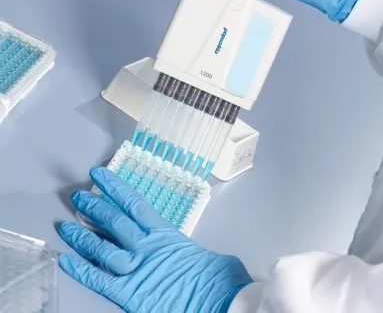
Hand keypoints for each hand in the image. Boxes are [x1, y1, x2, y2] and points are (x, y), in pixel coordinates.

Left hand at [57, 167, 251, 312]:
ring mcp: (137, 270)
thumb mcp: (209, 254)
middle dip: (94, 207)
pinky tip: (66, 260)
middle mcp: (148, 248)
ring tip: (66, 225)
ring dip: (82, 236)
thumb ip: (189, 251)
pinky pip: (100, 280)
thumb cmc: (218, 280)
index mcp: (167, 235)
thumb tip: (188, 254)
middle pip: (115, 222)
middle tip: (78, 197)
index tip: (101, 176)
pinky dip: (81, 271)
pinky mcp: (130, 294)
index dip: (115, 189)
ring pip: (102, 248)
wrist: (221, 300)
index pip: (136, 205)